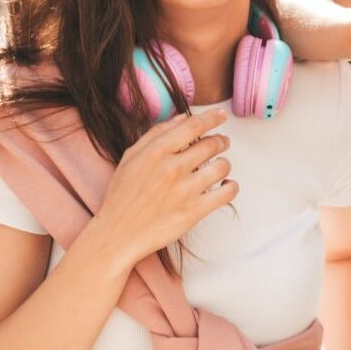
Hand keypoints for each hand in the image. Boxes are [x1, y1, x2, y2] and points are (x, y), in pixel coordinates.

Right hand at [94, 108, 236, 269]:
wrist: (119, 233)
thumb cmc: (123, 195)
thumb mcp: (131, 157)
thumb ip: (156, 134)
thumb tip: (182, 117)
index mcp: (156, 152)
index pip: (193, 126)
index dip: (212, 118)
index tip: (221, 116)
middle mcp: (172, 168)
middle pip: (211, 144)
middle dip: (221, 141)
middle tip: (223, 143)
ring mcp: (185, 190)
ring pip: (222, 166)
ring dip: (225, 163)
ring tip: (219, 166)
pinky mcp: (194, 211)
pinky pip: (227, 193)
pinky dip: (231, 187)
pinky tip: (226, 186)